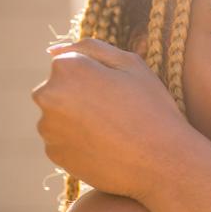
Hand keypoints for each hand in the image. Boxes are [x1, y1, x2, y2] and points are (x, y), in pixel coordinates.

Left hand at [32, 39, 191, 200]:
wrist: (162, 163)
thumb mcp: (131, 65)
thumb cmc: (151, 108)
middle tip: (117, 112)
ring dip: (79, 118)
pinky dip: (79, 141)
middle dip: (81, 95)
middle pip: (60, 88)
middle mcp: (48, 96)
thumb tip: (52, 50)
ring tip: (114, 131)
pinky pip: (63, 139)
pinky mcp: (54, 154)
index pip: (72, 63)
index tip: (120, 92)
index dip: (99, 76)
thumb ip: (90, 48)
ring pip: (59, 114)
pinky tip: (106, 146)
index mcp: (67, 68)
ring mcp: (48, 128)